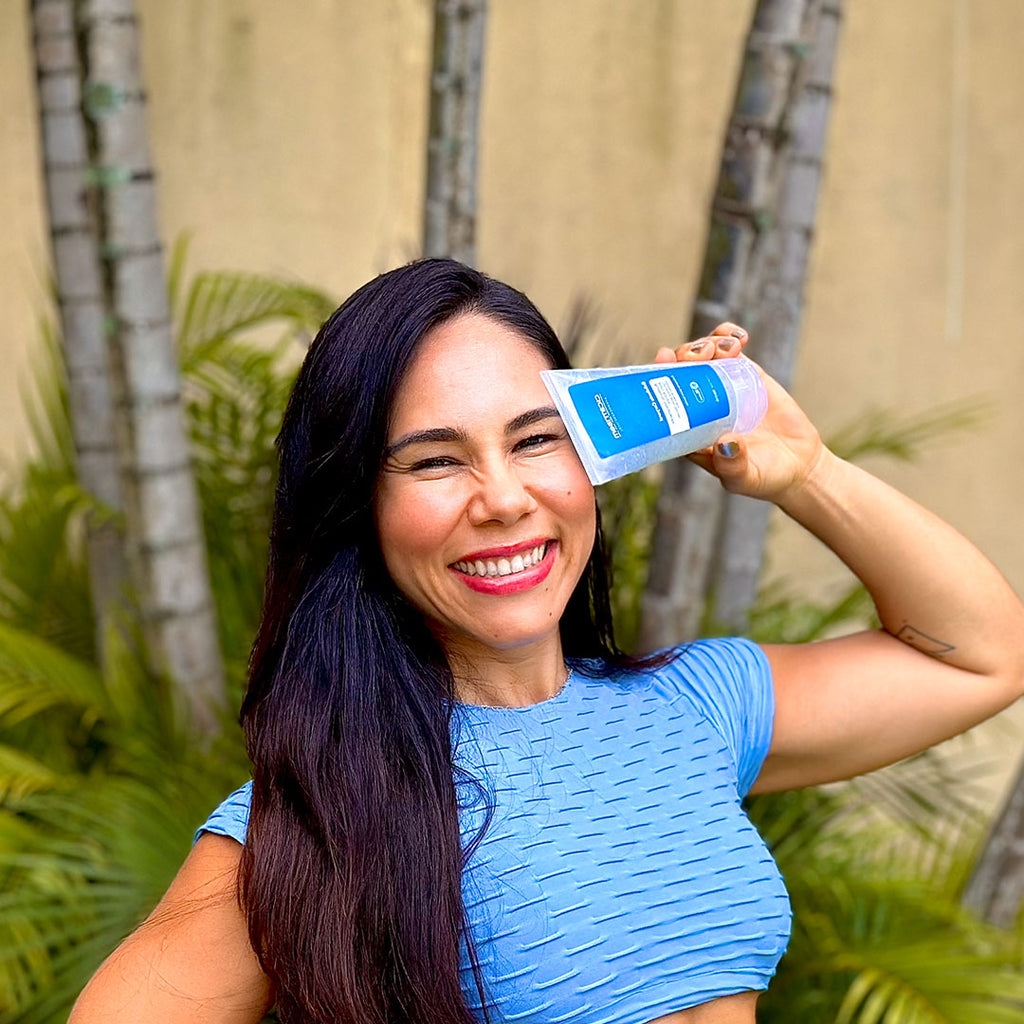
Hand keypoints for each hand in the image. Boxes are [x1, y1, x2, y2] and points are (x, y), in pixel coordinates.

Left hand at [654, 323, 827, 504]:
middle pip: (680, 371)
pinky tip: (738, 338)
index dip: (658, 376)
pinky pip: (729, 349)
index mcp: (688, 428)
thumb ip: (733, 465)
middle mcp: (699, 404)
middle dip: (684, 355)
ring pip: (702, 355)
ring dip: (706, 343)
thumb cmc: (763, 477)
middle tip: (699, 356)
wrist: (798, 464)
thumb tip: (726, 444)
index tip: (664, 359)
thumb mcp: (745, 478)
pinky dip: (728, 336)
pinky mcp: (745, 375)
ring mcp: (721, 386)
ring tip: (723, 349)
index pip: (663, 399)